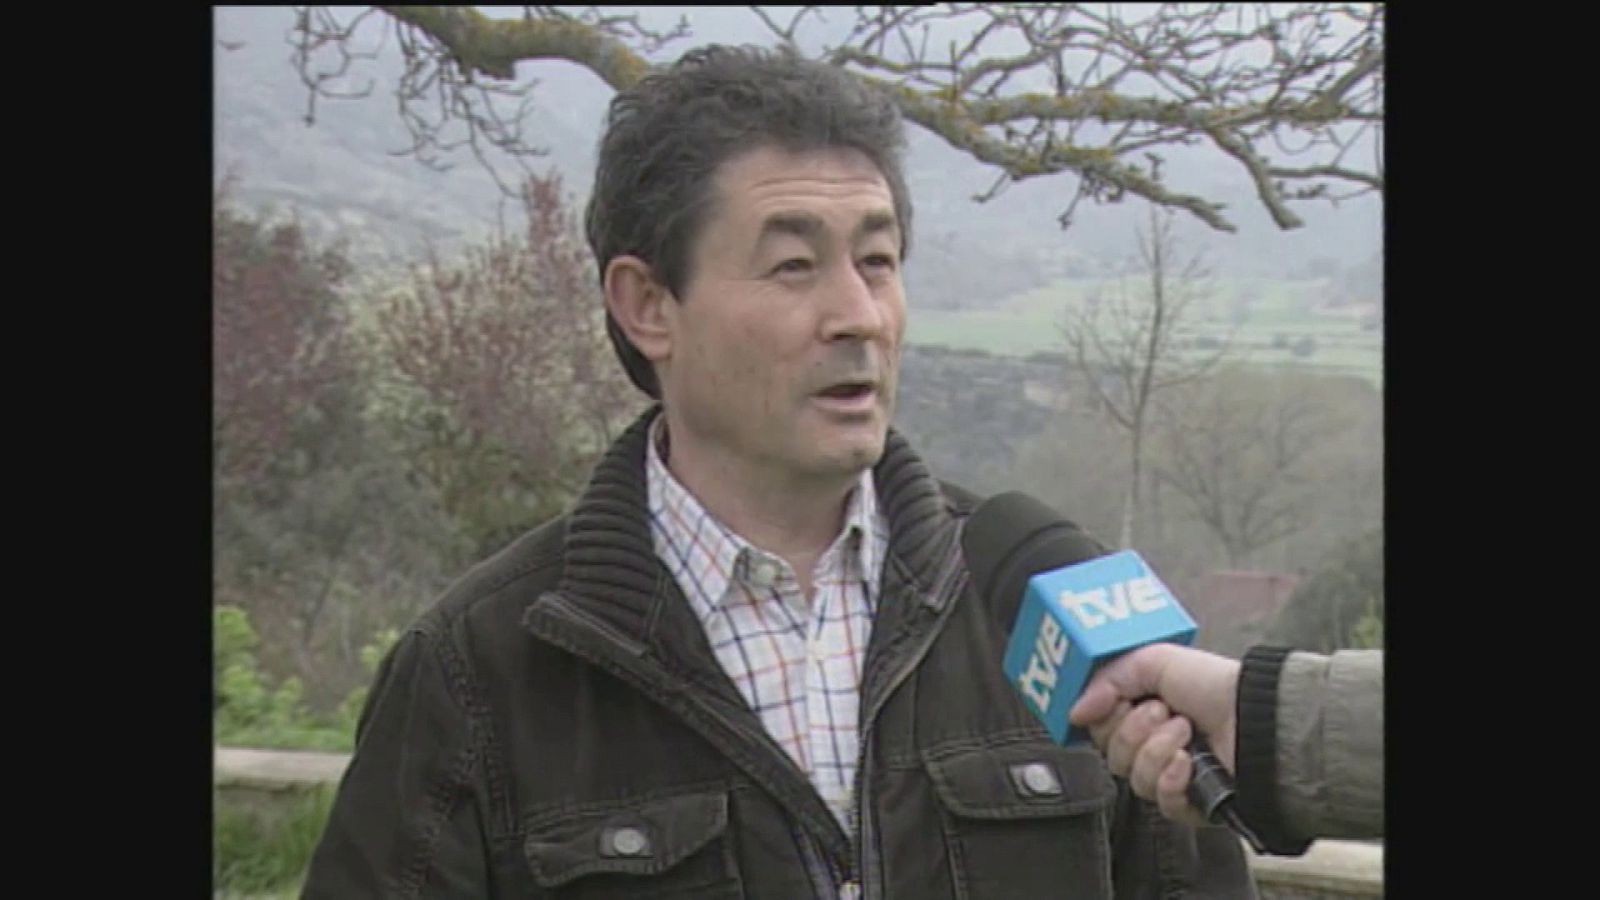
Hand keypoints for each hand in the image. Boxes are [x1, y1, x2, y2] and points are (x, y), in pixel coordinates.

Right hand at [1067, 643, 1240, 824]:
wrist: (1256, 717)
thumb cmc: (1212, 685)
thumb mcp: (1153, 661)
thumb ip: (1107, 681)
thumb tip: (1075, 712)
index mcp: (1141, 712)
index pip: (1099, 728)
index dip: (1102, 717)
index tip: (1118, 701)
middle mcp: (1152, 745)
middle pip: (1111, 754)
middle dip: (1133, 730)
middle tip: (1163, 710)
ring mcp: (1170, 776)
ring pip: (1133, 778)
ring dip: (1157, 750)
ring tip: (1186, 732)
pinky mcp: (1189, 804)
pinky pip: (1160, 802)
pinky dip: (1172, 780)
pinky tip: (1189, 763)